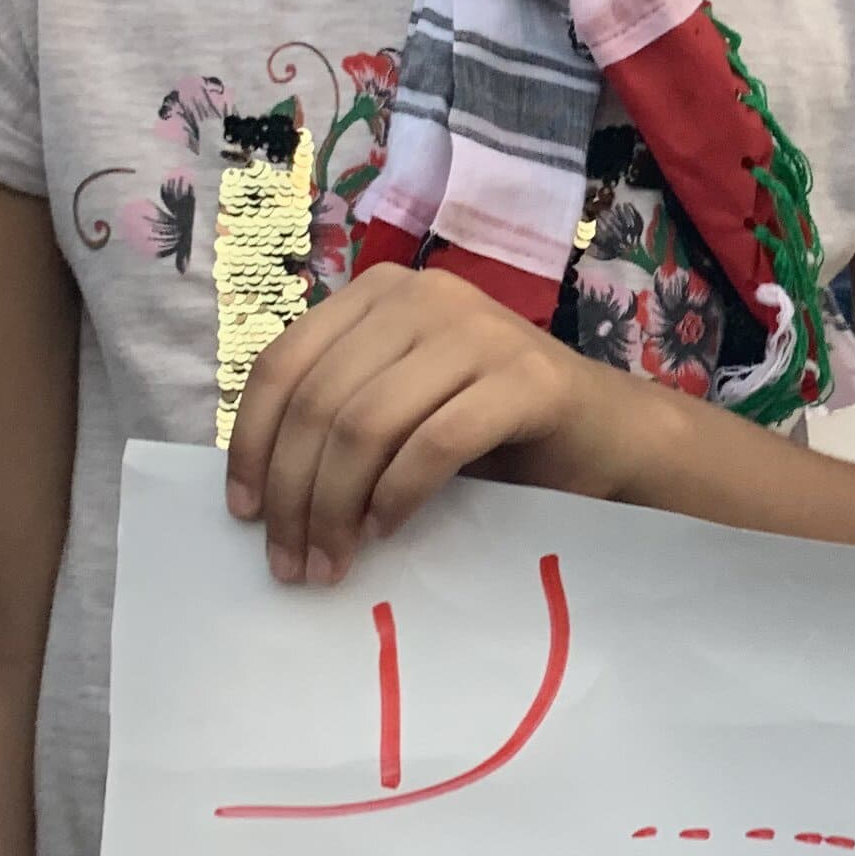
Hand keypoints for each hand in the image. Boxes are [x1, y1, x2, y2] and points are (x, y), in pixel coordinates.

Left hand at [225, 260, 641, 585]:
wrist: (609, 436)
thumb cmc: (493, 432)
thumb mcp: (399, 408)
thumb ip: (339, 417)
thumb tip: (258, 488)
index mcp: (379, 294)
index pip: (284, 364)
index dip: (253, 444)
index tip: (245, 514)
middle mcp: (424, 295)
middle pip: (320, 402)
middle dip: (295, 493)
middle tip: (292, 562)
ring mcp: (479, 330)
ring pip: (366, 424)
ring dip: (336, 507)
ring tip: (332, 562)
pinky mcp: (527, 378)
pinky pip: (435, 443)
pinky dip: (399, 495)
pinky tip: (388, 529)